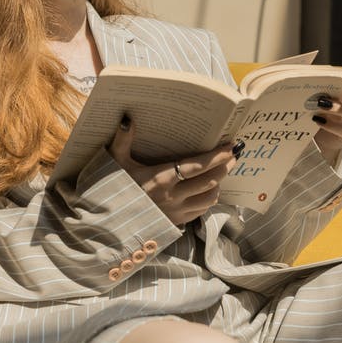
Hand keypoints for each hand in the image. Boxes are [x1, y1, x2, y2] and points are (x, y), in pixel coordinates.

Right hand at [107, 116, 236, 225]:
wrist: (108, 224)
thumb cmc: (113, 189)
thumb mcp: (115, 163)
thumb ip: (122, 141)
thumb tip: (127, 118)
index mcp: (161, 179)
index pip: (197, 166)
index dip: (217, 156)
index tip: (231, 146)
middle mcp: (173, 197)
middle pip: (210, 181)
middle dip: (225, 166)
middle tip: (233, 154)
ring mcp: (177, 212)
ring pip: (210, 198)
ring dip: (219, 183)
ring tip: (221, 171)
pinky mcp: (177, 222)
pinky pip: (201, 210)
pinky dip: (209, 198)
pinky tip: (207, 189)